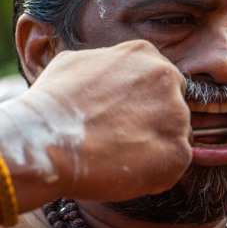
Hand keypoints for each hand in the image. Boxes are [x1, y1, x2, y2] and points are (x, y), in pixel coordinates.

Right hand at [1, 40, 191, 210]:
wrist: (45, 143)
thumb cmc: (52, 105)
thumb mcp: (77, 63)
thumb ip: (109, 65)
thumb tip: (112, 71)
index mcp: (146, 55)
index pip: (161, 81)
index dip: (144, 103)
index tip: (127, 117)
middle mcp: (169, 80)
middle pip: (174, 106)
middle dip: (156, 122)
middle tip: (126, 139)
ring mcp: (177, 116)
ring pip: (177, 135)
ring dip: (157, 147)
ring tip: (121, 156)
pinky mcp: (179, 152)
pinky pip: (175, 164)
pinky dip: (157, 172)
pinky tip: (127, 172)